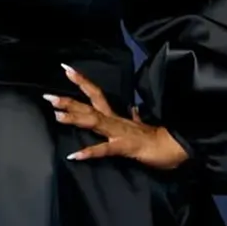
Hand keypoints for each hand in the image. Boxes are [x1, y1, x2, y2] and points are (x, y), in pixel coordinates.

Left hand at [48, 64, 189, 168]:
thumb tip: (134, 111)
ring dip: (75, 118)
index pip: (97, 96)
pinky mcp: (125, 147)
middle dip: (69, 101)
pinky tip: (74, 155)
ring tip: (57, 115)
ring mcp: (120, 133)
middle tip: (48, 96)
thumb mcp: (145, 128)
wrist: (178, 146)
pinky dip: (89, 152)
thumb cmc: (161, 140)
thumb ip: (136, 120)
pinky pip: (105, 150)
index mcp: (118, 118)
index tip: (66, 70)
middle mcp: (116, 121)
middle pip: (90, 106)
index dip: (82, 83)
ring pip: (94, 122)